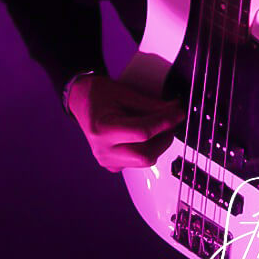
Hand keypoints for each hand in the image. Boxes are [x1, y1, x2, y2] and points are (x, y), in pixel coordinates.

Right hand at [66, 73, 183, 171]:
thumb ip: (151, 105)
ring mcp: (107, 160)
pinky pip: (137, 163)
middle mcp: (103, 150)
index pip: (142, 133)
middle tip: (171, 122)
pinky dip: (147, 149)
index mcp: (103, 129)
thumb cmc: (98, 95)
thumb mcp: (125, 93)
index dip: (164, 123)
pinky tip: (145, 136)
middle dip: (164, 138)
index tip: (178, 113)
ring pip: (144, 161)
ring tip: (158, 126)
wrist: (81, 101)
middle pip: (145, 155)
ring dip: (157, 145)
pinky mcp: (112, 165)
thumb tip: (174, 110)